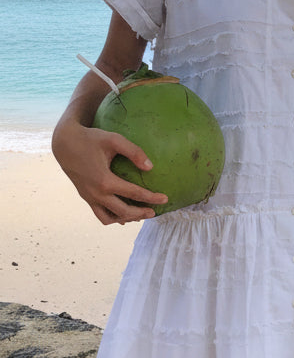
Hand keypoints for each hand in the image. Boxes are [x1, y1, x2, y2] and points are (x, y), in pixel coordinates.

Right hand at [52, 121, 167, 224]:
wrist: (65, 144)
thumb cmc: (91, 139)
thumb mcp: (114, 140)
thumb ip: (133, 151)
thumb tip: (150, 167)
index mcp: (105, 180)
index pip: (134, 193)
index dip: (151, 198)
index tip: (165, 198)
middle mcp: (96, 193)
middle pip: (123, 212)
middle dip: (141, 213)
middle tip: (155, 212)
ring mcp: (89, 197)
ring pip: (109, 218)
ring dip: (126, 219)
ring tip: (140, 214)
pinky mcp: (85, 197)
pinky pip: (100, 214)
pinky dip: (113, 217)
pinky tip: (123, 213)